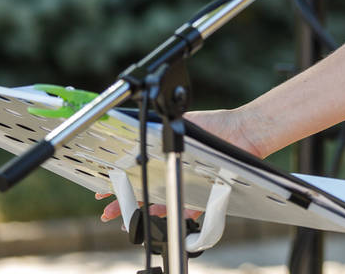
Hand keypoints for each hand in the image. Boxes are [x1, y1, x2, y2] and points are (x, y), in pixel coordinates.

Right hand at [98, 108, 263, 222]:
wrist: (241, 131)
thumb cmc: (214, 125)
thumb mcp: (179, 124)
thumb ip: (159, 132)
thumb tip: (135, 129)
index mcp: (167, 155)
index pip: (139, 171)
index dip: (120, 181)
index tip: (103, 189)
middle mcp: (177, 171)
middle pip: (146, 191)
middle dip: (125, 202)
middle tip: (108, 211)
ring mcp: (189, 184)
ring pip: (162, 202)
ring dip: (143, 212)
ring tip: (127, 219)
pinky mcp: (205, 193)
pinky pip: (189, 208)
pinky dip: (176, 213)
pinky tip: (159, 217)